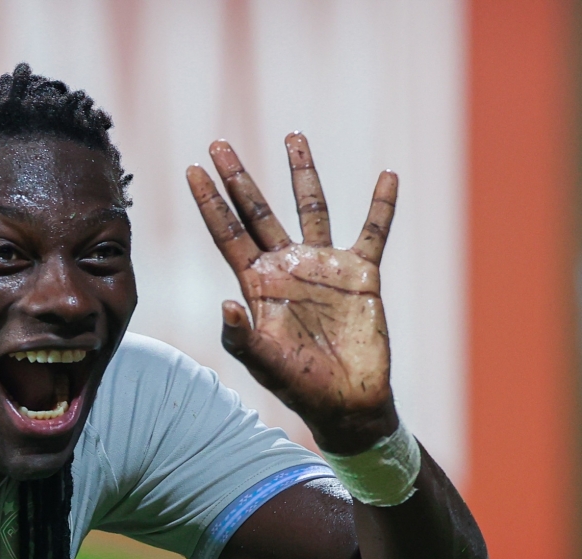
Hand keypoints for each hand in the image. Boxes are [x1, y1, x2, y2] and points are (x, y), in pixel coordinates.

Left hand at [186, 135, 399, 455]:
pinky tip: (388, 175)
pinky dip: (382, 205)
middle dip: (239, 178)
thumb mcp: (264, 363)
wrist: (346, 401)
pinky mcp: (361, 274)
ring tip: (292, 134)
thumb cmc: (300, 386)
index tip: (193, 168)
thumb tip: (224, 305)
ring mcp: (324, 266)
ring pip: (311, 207)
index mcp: (258, 284)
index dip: (210, 202)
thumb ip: (240, 337)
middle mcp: (287, 267)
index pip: (228, 233)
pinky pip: (374, 231)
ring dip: (302, 172)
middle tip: (219, 142)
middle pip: (258, 211)